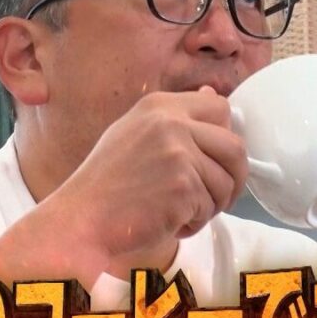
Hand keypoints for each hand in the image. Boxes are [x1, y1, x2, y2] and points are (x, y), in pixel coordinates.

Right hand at [54, 86, 248, 257]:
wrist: (81, 220)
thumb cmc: (105, 184)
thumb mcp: (134, 133)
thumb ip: (175, 118)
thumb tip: (212, 94)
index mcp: (159, 106)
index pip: (219, 108)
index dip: (223, 137)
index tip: (212, 159)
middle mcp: (171, 123)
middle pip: (235, 147)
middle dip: (233, 177)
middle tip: (215, 197)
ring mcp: (178, 154)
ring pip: (226, 183)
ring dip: (210, 206)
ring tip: (179, 212)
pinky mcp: (183, 187)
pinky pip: (209, 208)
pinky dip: (194, 223)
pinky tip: (167, 221)